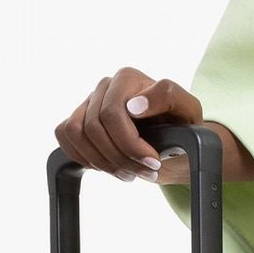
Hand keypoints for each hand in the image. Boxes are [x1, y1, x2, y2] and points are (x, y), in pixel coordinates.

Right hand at [53, 70, 253, 185]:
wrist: (174, 144)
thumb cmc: (182, 126)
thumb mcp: (188, 110)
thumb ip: (168, 97)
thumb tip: (133, 105)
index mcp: (128, 79)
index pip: (113, 114)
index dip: (130, 145)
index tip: (154, 162)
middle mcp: (105, 86)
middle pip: (94, 128)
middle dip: (121, 158)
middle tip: (146, 173)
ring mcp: (89, 102)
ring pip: (77, 133)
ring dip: (102, 162)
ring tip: (128, 173)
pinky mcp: (79, 119)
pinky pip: (64, 135)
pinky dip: (82, 156)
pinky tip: (107, 166)